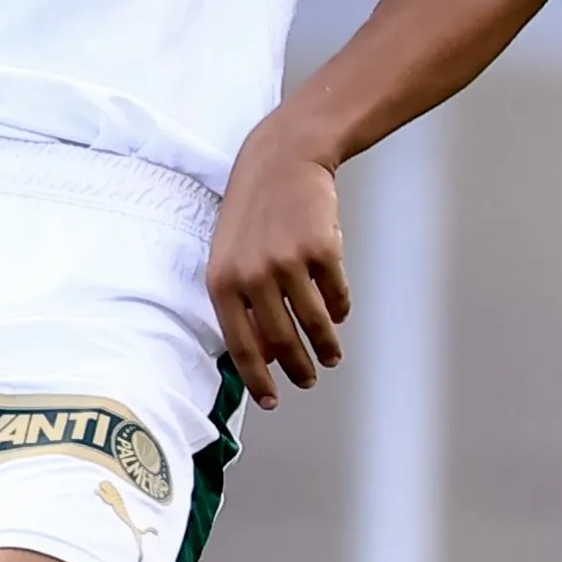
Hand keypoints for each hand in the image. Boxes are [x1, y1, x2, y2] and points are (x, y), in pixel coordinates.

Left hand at [207, 118, 348, 409]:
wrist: (282, 160)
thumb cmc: (252, 215)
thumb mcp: (232, 257)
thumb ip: (241, 304)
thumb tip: (265, 357)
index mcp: (222, 281)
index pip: (241, 345)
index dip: (259, 379)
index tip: (273, 401)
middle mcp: (253, 275)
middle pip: (281, 341)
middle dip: (299, 367)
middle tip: (309, 380)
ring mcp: (288, 262)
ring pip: (313, 323)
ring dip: (326, 346)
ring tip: (332, 356)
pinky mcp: (322, 250)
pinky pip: (336, 296)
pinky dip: (339, 308)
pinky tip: (338, 314)